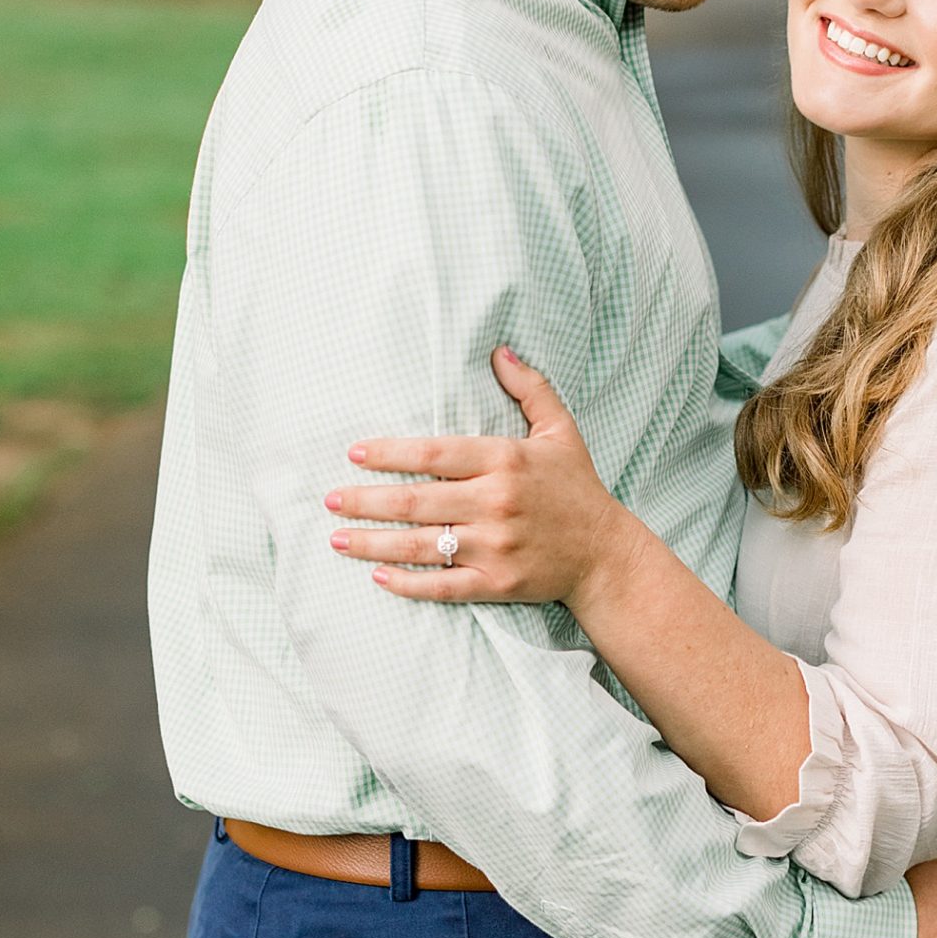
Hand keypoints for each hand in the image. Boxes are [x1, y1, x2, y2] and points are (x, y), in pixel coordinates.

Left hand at [326, 350, 618, 607]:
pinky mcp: (498, 583)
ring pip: (421, 545)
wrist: (605, 554)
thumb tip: (499, 351)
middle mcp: (496, 502)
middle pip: (416, 501)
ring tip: (338, 538)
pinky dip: (409, 584)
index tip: (354, 454)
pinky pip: (444, 585)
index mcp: (505, 460)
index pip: (433, 454)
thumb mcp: (561, 431)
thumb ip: (530, 389)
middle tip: (331, 499)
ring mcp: (496, 546)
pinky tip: (378, 578)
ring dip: (374, 542)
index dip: (389, 454)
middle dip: (366, 500)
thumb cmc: (577, 488)